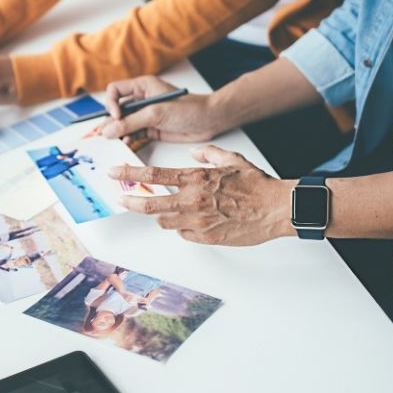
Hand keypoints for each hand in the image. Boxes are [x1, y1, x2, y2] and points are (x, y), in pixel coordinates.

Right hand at [99, 75, 223, 141]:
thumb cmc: (189, 109)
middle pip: (116, 109)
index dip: (111, 104)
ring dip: (119, 132)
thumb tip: (108, 130)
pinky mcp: (151, 128)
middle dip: (111, 122)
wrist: (210, 121)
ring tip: (118, 141)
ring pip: (123, 123)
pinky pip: (133, 133)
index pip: (115, 91)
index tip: (116, 116)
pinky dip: (128, 139)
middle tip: (106, 135)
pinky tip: (128, 143)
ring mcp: (145, 115)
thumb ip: (131, 122)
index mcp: (142, 86)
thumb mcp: (156, 114)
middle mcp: (141, 99)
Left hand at [109, 145, 294, 245]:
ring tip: (162, 209)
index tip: (115, 173)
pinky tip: (189, 221)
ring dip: (160, 215)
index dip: (130, 173)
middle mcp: (192, 200)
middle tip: (121, 198)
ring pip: (165, 221)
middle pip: (149, 204)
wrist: (276, 208)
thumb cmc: (257, 185)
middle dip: (130, 201)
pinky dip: (182, 227)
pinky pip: (184, 234)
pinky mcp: (206, 237)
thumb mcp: (231, 159)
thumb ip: (209, 155)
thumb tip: (194, 155)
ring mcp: (198, 221)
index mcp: (196, 178)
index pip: (154, 175)